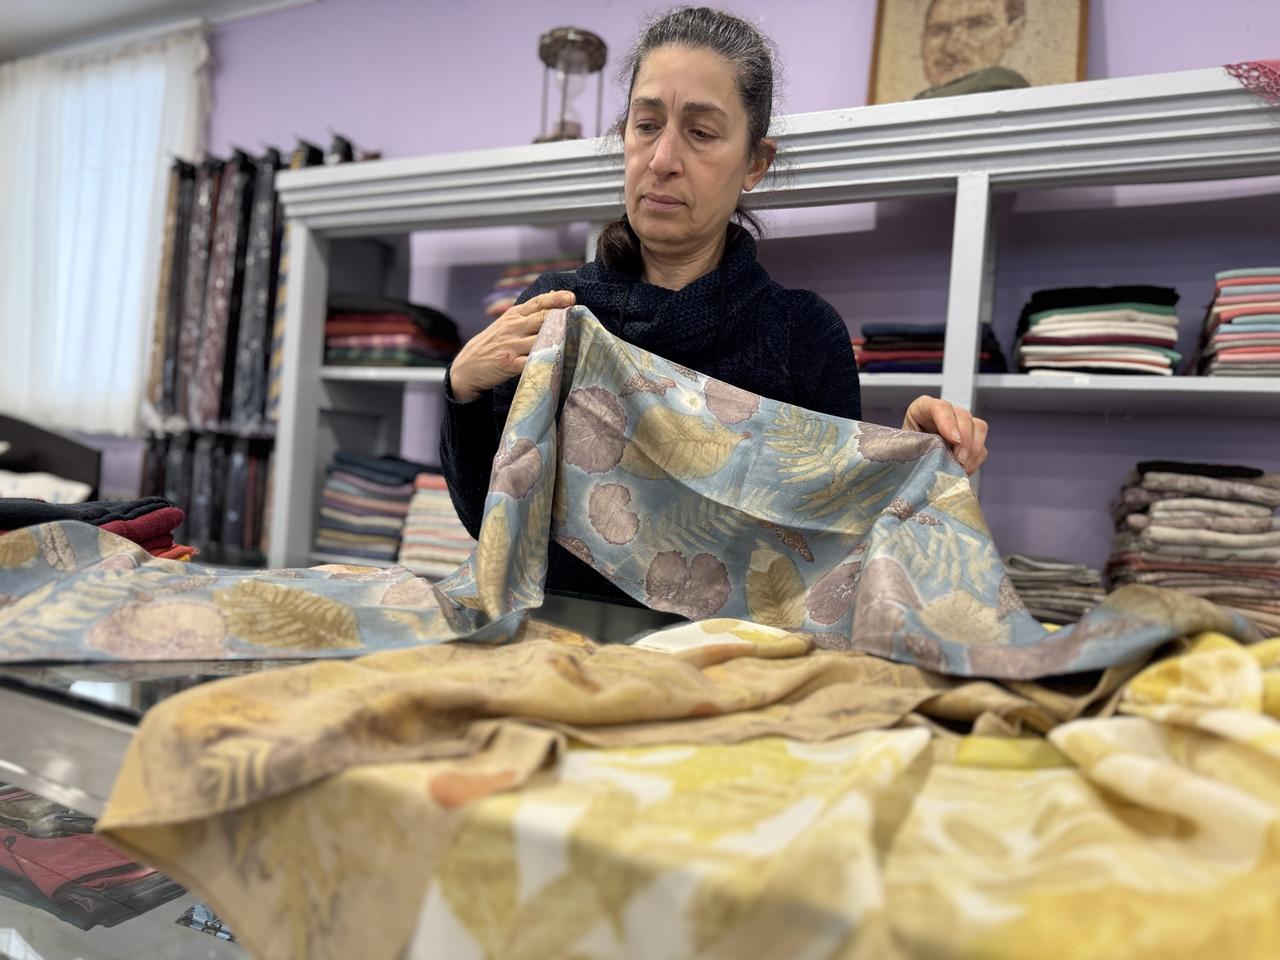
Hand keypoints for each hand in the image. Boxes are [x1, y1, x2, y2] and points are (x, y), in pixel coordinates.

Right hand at [449, 290, 575, 402]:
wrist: (468, 365)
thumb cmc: (494, 342)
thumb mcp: (508, 322)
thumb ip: (530, 311)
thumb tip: (554, 294)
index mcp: (514, 315)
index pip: (537, 302)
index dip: (556, 298)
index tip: (572, 297)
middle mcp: (513, 328)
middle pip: (542, 319)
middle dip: (562, 318)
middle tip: (579, 318)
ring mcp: (512, 346)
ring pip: (540, 340)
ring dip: (559, 340)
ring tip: (576, 340)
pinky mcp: (510, 364)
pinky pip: (533, 361)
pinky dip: (547, 360)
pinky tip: (561, 360)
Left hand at [901, 396, 988, 475]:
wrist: (910, 460)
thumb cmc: (904, 450)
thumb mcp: (903, 446)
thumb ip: (913, 446)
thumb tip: (926, 457)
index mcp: (923, 408)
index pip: (940, 407)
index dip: (948, 422)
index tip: (954, 440)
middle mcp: (946, 412)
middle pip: (963, 416)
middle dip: (964, 440)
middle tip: (959, 460)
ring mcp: (961, 424)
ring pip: (978, 428)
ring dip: (973, 450)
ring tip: (961, 467)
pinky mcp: (971, 439)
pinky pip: (981, 446)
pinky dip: (976, 459)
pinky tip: (964, 470)